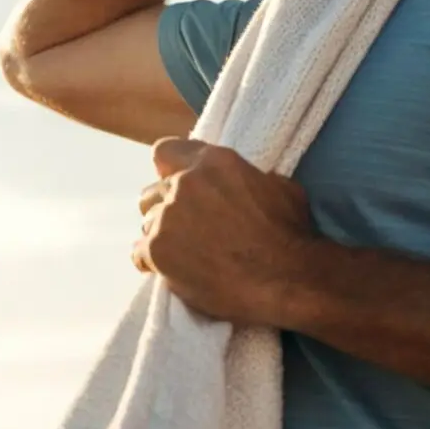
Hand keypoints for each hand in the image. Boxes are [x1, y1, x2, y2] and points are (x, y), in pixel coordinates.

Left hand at [133, 138, 314, 326]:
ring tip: (184, 253)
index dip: (169, 170)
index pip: (165, 152)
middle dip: (165, 207)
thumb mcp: (276, 185)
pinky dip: (152, 263)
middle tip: (186, 227)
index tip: (177, 184)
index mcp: (214, 161)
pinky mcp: (158, 252)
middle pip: (152, 192)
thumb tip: (243, 183)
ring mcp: (168, 218)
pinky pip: (139, 254)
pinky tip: (172, 270)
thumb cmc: (290, 232)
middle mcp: (185, 183)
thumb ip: (246, 177)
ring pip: (147, 223)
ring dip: (162, 235)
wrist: (287, 277)